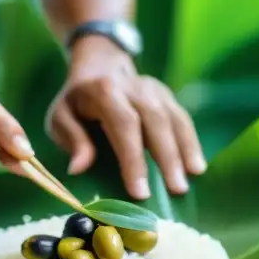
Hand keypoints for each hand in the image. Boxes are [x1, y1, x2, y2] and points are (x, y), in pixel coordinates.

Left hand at [47, 36, 206, 199]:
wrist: (99, 66)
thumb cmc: (77, 101)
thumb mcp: (61, 116)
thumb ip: (71, 139)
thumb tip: (78, 168)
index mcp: (104, 91)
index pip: (124, 124)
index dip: (133, 159)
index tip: (140, 191)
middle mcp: (134, 87)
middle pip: (155, 120)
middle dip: (167, 157)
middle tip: (176, 189)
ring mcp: (155, 90)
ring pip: (174, 118)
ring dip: (185, 150)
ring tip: (192, 178)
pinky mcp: (167, 96)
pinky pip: (182, 119)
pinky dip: (191, 142)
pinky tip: (197, 166)